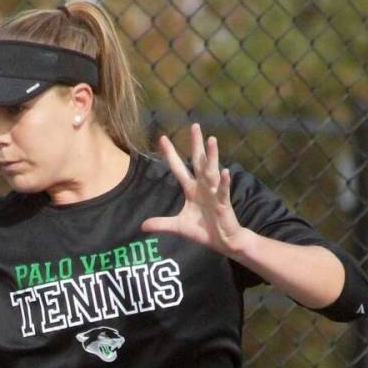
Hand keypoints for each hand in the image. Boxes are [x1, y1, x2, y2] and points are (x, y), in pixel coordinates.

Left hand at [141, 124, 248, 256]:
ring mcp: (214, 193)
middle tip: (194, 126)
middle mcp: (203, 186)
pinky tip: (225, 172)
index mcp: (191, 189)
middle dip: (196, 145)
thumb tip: (142, 226)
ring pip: (212, 171)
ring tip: (211, 140)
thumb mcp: (178, 227)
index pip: (179, 168)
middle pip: (199, 162)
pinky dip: (224, 182)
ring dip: (212, 156)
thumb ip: (161, 224)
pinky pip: (223, 191)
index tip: (162, 138)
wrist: (223, 241)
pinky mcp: (223, 203)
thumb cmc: (203, 230)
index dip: (171, 154)